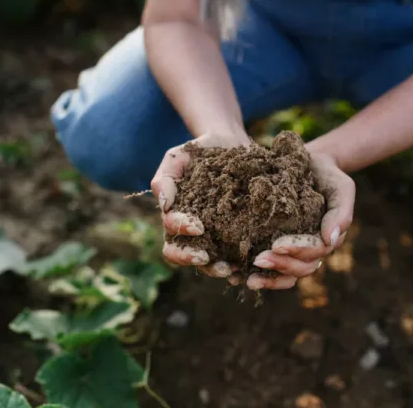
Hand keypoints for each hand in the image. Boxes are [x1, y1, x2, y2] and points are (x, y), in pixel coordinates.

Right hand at [151, 133, 250, 277]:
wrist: (230, 143)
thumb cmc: (199, 151)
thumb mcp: (177, 158)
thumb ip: (164, 179)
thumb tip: (164, 205)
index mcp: (175, 215)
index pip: (171, 232)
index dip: (181, 232)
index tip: (198, 227)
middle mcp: (191, 230)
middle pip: (182, 254)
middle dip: (191, 258)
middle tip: (206, 258)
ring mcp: (213, 235)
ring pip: (207, 261)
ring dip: (215, 268)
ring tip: (230, 268)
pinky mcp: (236, 234)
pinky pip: (234, 255)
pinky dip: (239, 264)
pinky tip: (248, 265)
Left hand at [244, 152, 354, 289]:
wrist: (311, 165)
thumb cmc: (328, 176)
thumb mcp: (341, 188)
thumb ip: (340, 213)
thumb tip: (330, 240)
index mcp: (327, 239)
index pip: (315, 251)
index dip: (297, 250)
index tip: (276, 244)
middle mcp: (311, 250)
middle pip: (300, 268)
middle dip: (280, 266)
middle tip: (257, 260)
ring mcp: (294, 251)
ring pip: (286, 275)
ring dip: (268, 279)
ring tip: (247, 279)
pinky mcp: (276, 247)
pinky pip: (270, 268)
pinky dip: (256, 275)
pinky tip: (235, 277)